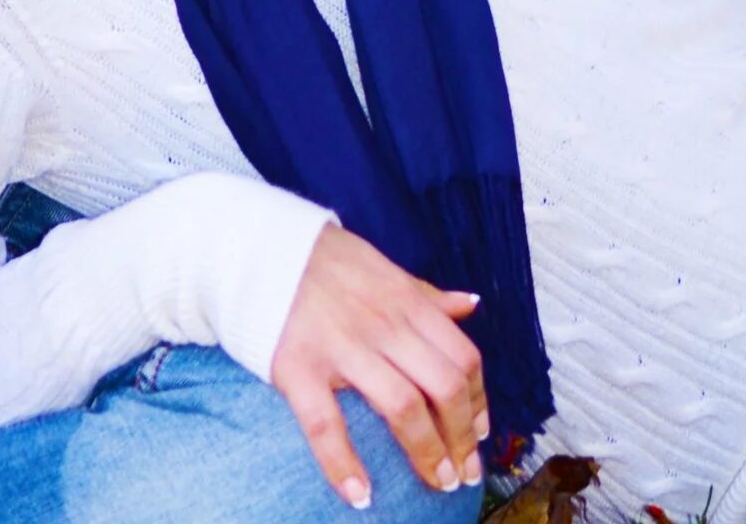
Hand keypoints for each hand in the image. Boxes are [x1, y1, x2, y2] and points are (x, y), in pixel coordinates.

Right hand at [270, 224, 486, 509]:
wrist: (264, 250)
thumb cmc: (332, 265)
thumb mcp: (387, 271)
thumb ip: (428, 295)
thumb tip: (471, 304)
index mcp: (408, 302)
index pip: (462, 357)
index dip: (479, 401)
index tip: (481, 434)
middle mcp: (384, 324)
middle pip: (443, 386)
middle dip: (462, 437)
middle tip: (465, 473)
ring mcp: (343, 347)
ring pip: (402, 406)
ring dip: (426, 452)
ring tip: (438, 482)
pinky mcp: (299, 368)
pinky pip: (326, 423)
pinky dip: (343, 464)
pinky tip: (360, 495)